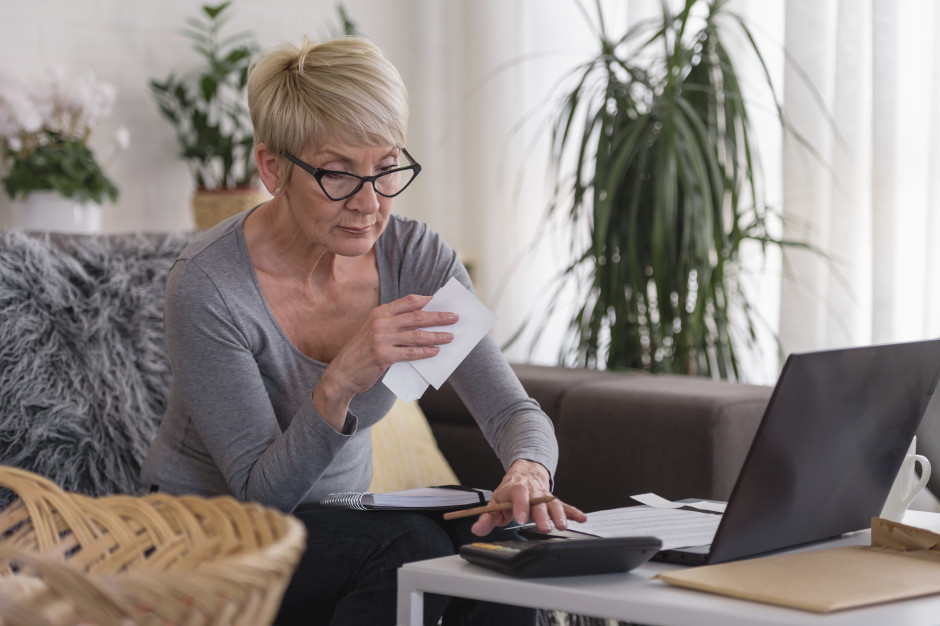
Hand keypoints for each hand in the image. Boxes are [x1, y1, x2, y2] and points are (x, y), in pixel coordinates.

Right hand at [313, 294, 455, 428]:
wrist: (342, 373)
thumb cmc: (364, 352)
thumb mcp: (375, 331)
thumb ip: (396, 324)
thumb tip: (425, 321)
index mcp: (380, 312)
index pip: (409, 301)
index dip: (428, 300)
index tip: (444, 301)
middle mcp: (380, 322)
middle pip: (417, 316)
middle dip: (438, 316)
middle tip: (455, 317)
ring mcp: (380, 339)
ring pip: (416, 335)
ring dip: (436, 335)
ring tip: (450, 336)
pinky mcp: (382, 356)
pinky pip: (410, 353)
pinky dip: (425, 352)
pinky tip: (436, 352)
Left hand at [470, 459, 586, 535]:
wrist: (524, 474)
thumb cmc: (509, 492)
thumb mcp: (494, 503)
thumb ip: (486, 517)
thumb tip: (477, 529)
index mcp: (516, 488)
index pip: (518, 494)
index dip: (520, 505)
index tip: (521, 519)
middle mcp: (532, 490)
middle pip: (538, 502)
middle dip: (542, 515)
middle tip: (545, 528)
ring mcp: (544, 495)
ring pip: (553, 504)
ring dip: (559, 515)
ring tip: (562, 526)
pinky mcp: (554, 501)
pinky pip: (565, 506)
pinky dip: (574, 512)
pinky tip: (582, 518)